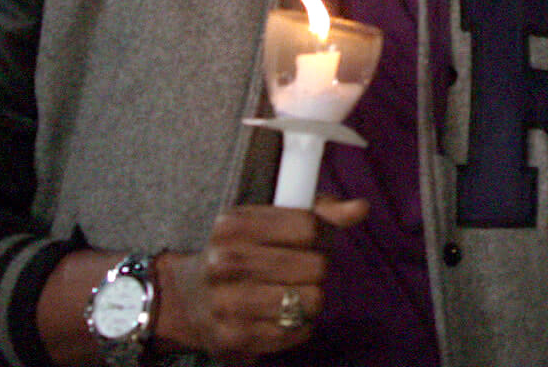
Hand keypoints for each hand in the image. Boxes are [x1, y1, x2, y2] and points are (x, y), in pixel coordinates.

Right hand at [156, 196, 368, 363]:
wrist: (188, 299)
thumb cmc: (243, 253)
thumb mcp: (269, 222)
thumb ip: (318, 212)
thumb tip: (360, 208)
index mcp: (233, 225)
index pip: (309, 226)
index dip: (319, 236)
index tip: (308, 242)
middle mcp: (224, 262)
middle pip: (314, 266)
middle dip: (316, 270)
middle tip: (300, 272)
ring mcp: (226, 303)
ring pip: (309, 302)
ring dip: (310, 300)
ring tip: (292, 294)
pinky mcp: (233, 338)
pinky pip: (296, 332)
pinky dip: (298, 325)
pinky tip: (280, 316)